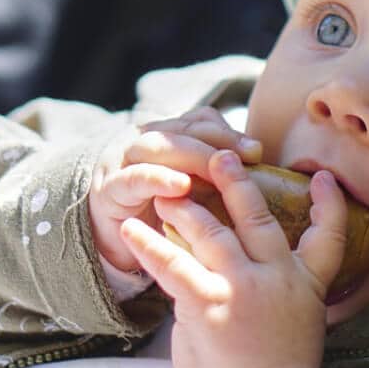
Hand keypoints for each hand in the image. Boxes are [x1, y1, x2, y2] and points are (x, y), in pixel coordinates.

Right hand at [89, 107, 261, 270]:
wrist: (117, 246)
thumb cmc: (162, 214)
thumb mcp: (194, 191)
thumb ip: (217, 173)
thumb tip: (259, 162)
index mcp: (165, 135)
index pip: (200, 121)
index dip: (228, 132)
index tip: (257, 151)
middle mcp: (142, 139)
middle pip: (182, 129)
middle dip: (217, 141)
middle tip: (247, 157)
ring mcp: (122, 160)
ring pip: (159, 146)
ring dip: (192, 155)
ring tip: (219, 168)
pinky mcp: (109, 188)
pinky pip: (135, 178)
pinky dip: (159, 179)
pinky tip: (182, 186)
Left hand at [121, 150, 347, 367]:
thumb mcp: (299, 324)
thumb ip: (287, 287)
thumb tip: (263, 260)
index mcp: (305, 285)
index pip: (327, 237)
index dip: (328, 205)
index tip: (323, 177)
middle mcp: (278, 280)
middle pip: (258, 218)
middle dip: (237, 183)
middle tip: (220, 157)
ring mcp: (244, 289)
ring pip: (214, 234)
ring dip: (188, 208)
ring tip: (168, 191)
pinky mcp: (210, 305)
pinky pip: (174, 265)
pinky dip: (150, 245)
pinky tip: (132, 230)